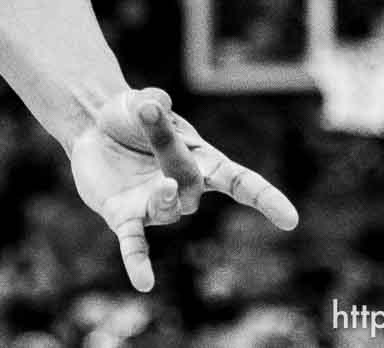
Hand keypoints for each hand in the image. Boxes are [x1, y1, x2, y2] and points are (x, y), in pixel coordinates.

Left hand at [68, 87, 297, 291]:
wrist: (94, 128)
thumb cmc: (130, 115)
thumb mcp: (141, 100)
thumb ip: (151, 99)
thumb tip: (155, 103)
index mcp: (202, 161)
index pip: (240, 182)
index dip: (265, 198)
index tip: (290, 219)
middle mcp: (184, 189)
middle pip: (190, 183)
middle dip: (171, 151)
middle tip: (148, 113)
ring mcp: (155, 205)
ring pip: (169, 210)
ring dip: (164, 197)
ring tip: (161, 186)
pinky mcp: (125, 217)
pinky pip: (135, 244)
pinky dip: (139, 262)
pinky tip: (144, 283)